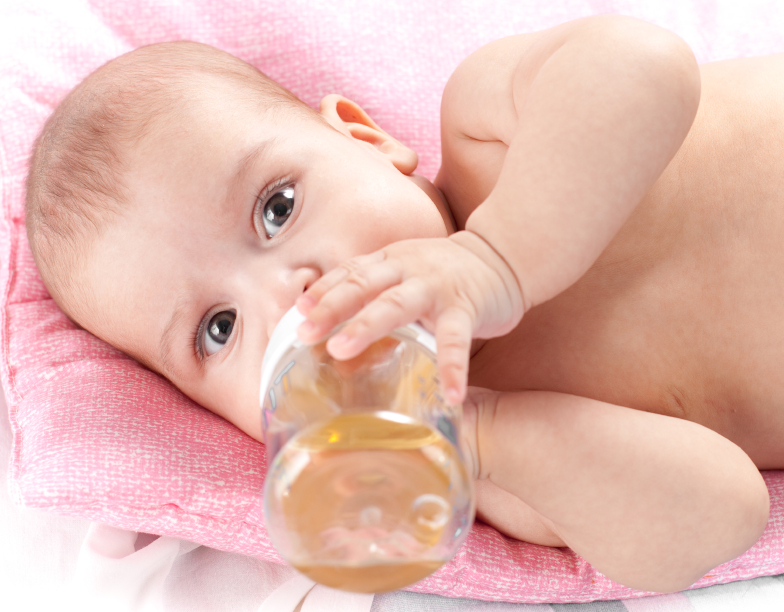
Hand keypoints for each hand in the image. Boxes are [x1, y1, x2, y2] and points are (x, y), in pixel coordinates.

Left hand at [296, 230, 524, 403]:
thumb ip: (373, 289)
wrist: (501, 256)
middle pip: (363, 285)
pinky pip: (456, 340)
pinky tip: (451, 395)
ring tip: (343, 352)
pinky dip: (453, 367)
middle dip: (332, 307)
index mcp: (390, 262)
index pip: (350, 272)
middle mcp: (407, 269)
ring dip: (368, 326)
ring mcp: (436, 288)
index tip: (297, 311)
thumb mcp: (404, 269)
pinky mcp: (466, 308)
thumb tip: (330, 324)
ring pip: (396, 304)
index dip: (323, 290)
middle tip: (305, 332)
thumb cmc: (444, 271)